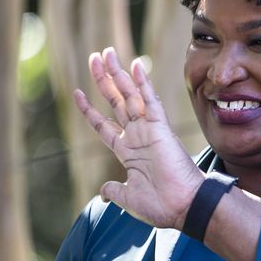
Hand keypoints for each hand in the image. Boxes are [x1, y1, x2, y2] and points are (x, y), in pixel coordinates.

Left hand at [74, 47, 203, 229]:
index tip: (77, 93)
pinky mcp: (162, 128)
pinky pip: (150, 101)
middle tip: (95, 57)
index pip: (104, 125)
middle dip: (104, 80)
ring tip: (106, 52)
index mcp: (128, 152)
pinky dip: (143, 83)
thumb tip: (102, 191)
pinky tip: (136, 65)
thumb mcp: (128, 199)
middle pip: (116, 102)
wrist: (183, 207)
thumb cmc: (160, 206)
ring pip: (130, 96)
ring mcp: (149, 130)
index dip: (90, 110)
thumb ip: (114, 191)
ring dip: (118, 74)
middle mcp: (138, 136)